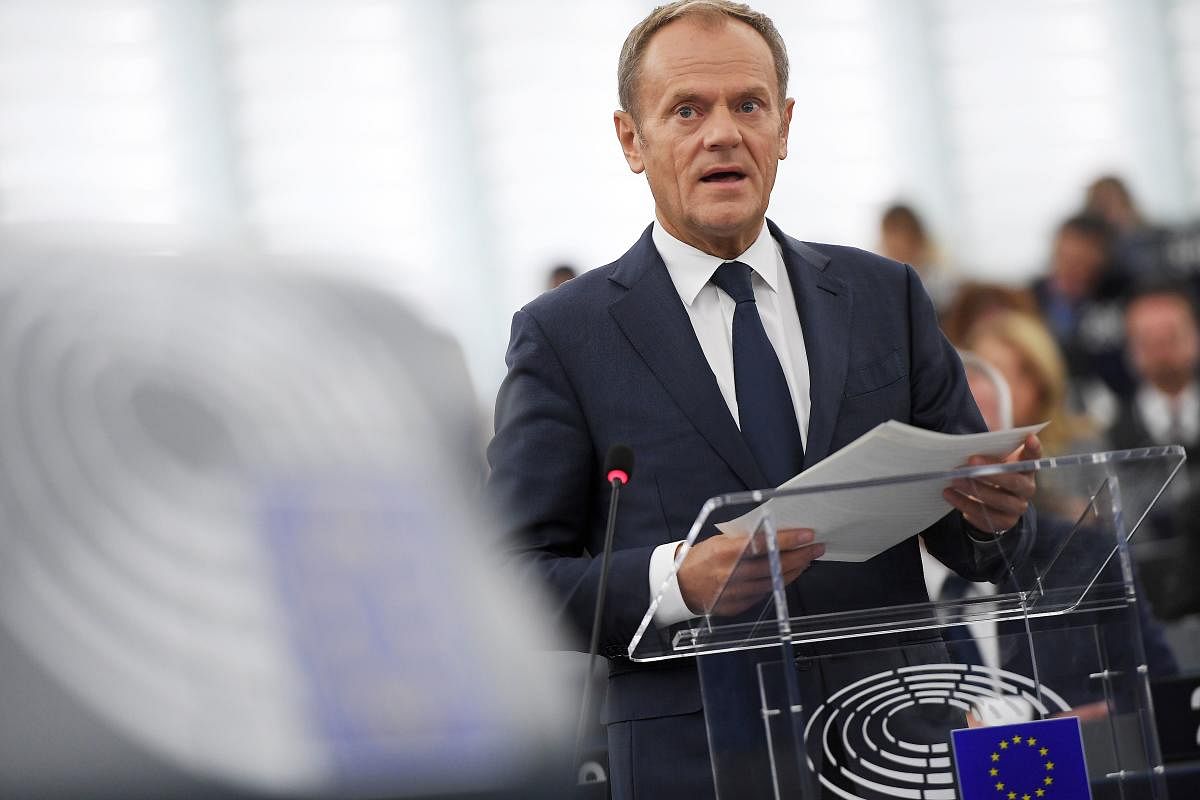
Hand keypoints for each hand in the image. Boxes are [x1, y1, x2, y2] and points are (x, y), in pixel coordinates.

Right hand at [677, 528, 824, 616]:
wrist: (681, 585)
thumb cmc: (702, 557)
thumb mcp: (720, 541)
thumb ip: (745, 540)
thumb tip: (777, 534)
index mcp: (725, 552)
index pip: (764, 544)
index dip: (789, 540)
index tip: (808, 535)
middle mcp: (731, 574)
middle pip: (774, 566)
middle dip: (800, 556)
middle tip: (816, 548)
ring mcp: (735, 593)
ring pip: (774, 582)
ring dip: (794, 570)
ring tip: (807, 560)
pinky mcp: (737, 607)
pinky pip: (764, 594)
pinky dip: (779, 583)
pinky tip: (789, 575)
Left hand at [943, 433, 1041, 533]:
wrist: (992, 505)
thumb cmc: (993, 474)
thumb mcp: (996, 461)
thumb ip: (992, 452)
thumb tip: (968, 445)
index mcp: (1026, 470)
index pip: (1034, 458)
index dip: (1034, 449)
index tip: (1029, 437)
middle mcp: (1027, 489)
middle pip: (1013, 482)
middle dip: (991, 472)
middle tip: (970, 461)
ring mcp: (1016, 508)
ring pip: (997, 500)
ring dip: (974, 488)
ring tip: (955, 478)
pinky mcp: (1002, 522)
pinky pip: (983, 514)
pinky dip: (963, 502)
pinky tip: (949, 493)